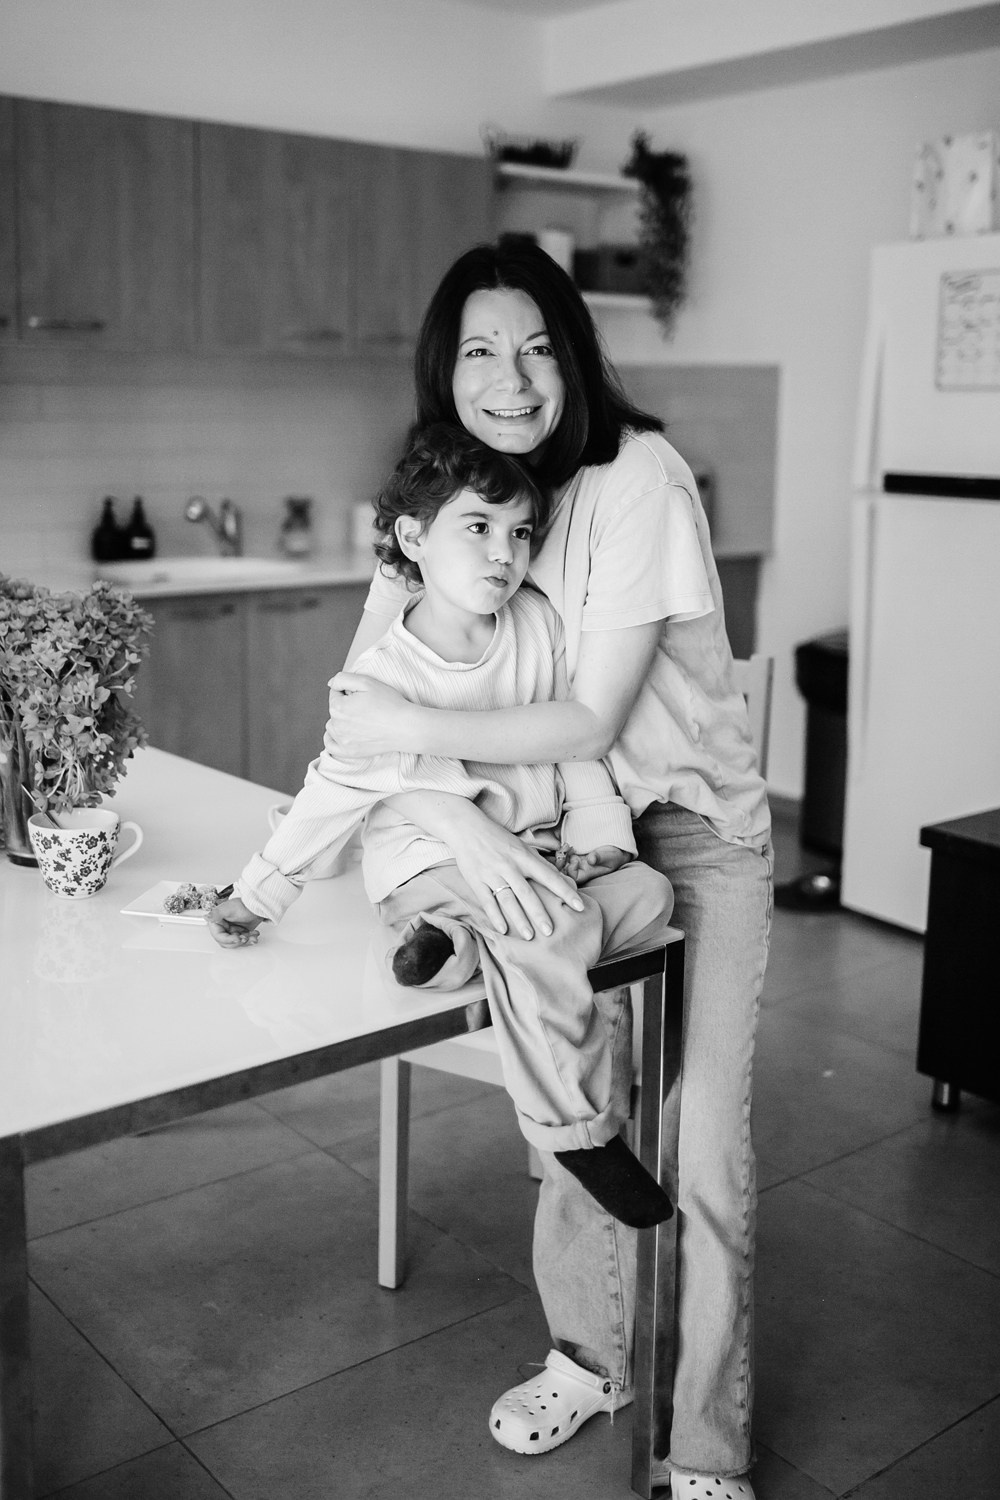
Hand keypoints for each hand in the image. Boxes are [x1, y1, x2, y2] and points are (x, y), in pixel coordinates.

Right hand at [207, 896, 263, 948]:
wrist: (255, 904)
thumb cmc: (242, 904)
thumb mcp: (228, 909)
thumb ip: (216, 914)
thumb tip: (206, 917)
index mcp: (217, 922)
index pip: (219, 936)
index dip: (228, 940)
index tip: (237, 938)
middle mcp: (224, 928)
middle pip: (227, 943)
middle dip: (238, 941)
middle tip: (245, 937)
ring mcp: (232, 931)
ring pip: (236, 943)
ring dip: (246, 941)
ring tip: (253, 935)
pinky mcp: (240, 933)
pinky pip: (244, 941)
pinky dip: (250, 939)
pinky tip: (254, 935)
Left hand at [327, 672, 414, 756]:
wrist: (405, 727)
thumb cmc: (389, 703)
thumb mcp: (366, 681)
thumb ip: (343, 678)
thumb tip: (331, 684)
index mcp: (337, 707)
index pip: (335, 693)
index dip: (349, 690)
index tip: (364, 695)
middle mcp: (336, 725)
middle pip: (334, 709)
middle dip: (345, 705)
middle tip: (366, 707)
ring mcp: (342, 741)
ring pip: (333, 726)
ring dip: (341, 721)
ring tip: (360, 719)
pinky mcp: (349, 752)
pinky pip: (331, 746)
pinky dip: (333, 739)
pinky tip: (342, 734)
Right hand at [437, 803, 584, 938]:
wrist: (467, 828)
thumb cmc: (500, 839)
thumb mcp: (523, 847)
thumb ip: (542, 864)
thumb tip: (563, 879)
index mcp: (524, 857)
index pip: (549, 877)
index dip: (565, 892)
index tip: (579, 906)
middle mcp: (510, 866)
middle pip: (527, 893)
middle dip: (539, 914)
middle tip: (550, 931)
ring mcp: (492, 874)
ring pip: (508, 900)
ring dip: (519, 919)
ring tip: (529, 936)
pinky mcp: (477, 881)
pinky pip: (487, 901)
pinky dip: (495, 916)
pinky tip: (504, 930)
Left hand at [558, 845, 631, 884]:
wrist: (616, 849)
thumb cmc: (614, 855)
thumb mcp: (609, 856)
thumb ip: (600, 857)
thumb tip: (591, 859)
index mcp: (588, 873)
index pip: (574, 878)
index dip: (570, 871)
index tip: (574, 860)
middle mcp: (580, 868)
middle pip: (564, 871)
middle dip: (560, 863)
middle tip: (564, 851)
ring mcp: (577, 861)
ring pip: (562, 863)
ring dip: (561, 855)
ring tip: (566, 846)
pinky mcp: (575, 853)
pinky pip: (564, 855)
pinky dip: (562, 850)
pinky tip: (567, 844)